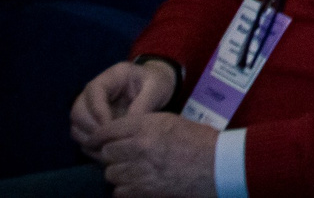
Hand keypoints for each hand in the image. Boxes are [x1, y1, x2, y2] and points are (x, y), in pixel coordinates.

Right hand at [70, 58, 173, 142]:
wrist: (155, 88)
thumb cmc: (157, 84)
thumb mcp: (156, 89)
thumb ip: (143, 105)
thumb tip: (125, 128)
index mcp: (112, 76)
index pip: (94, 92)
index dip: (99, 112)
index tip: (112, 128)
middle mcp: (94, 90)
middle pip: (78, 110)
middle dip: (92, 128)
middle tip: (109, 141)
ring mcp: (89, 106)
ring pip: (76, 125)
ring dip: (88, 139)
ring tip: (108, 147)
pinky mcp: (91, 121)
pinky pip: (81, 135)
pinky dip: (89, 145)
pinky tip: (105, 150)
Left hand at [78, 107, 218, 195]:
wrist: (219, 164)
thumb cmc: (200, 140)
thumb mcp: (171, 122)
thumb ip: (144, 126)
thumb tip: (122, 134)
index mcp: (147, 126)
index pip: (108, 130)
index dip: (99, 136)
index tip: (95, 141)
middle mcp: (140, 147)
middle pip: (106, 153)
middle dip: (111, 156)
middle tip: (121, 156)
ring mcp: (141, 171)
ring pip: (111, 174)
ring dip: (118, 173)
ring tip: (131, 171)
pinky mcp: (145, 191)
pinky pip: (119, 192)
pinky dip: (125, 189)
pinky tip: (137, 184)